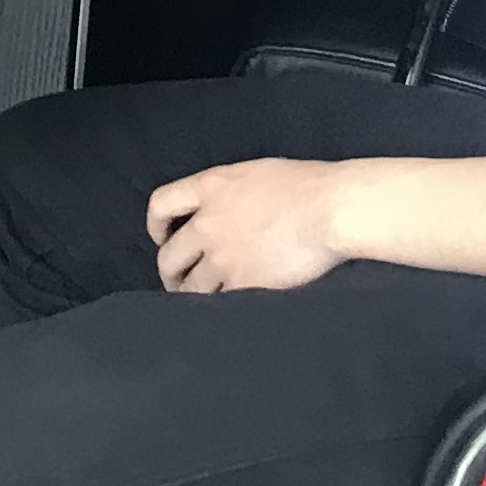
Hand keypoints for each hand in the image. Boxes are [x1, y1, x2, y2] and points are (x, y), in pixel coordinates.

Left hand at [148, 160, 353, 293]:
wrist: (329, 209)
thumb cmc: (305, 185)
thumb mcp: (254, 174)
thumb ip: (229, 193)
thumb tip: (225, 209)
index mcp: (210, 187)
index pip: (161, 204)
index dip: (156, 225)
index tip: (162, 238)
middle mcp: (207, 223)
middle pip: (168, 256)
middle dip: (170, 272)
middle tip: (178, 282)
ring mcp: (223, 256)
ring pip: (190, 287)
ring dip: (191, 296)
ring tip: (198, 303)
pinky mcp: (243, 283)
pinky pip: (219, 303)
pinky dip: (219, 309)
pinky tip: (224, 312)